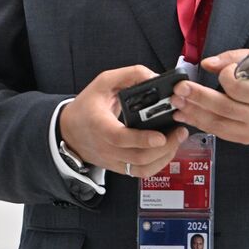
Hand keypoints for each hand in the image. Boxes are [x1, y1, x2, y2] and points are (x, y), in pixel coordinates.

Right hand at [60, 66, 186, 178]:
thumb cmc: (87, 106)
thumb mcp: (104, 82)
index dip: (142, 139)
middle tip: (179, 131)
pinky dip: (158, 164)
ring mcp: (112, 160)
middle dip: (165, 147)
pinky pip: (141, 173)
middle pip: (138, 157)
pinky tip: (167, 150)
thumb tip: (155, 77)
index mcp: (99, 124)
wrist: (69, 131)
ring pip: (142, 168)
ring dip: (164, 157)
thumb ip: (130, 75)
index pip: (119, 137)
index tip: (161, 135)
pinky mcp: (118, 168)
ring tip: (176, 140)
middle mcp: (106, 147)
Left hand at [170, 49, 248, 144]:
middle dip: (197, 97)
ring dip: (193, 113)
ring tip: (177, 102)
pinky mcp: (245, 138)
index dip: (226, 76)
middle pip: (223, 107)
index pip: (239, 87)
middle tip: (179, 88)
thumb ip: (234, 58)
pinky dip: (200, 123)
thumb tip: (207, 64)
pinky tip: (186, 114)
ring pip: (217, 124)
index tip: (223, 70)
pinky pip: (218, 132)